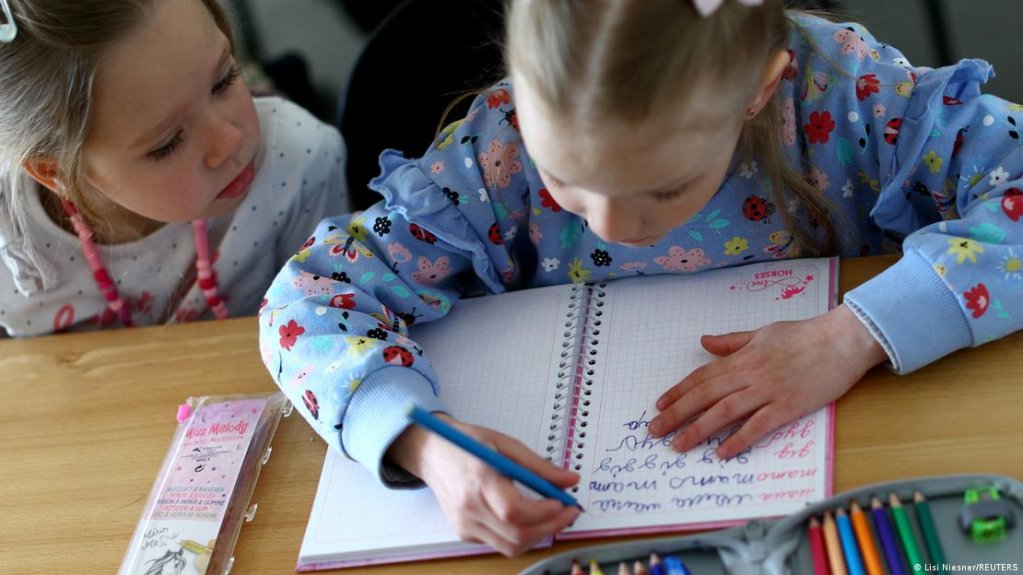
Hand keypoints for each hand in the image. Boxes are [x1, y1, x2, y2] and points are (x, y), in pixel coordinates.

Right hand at [387, 415, 579, 555]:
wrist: (430, 453)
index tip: (564, 501)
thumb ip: (538, 466)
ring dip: (538, 535)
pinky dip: (520, 534)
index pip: (515, 511)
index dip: (545, 512)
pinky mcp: (464, 532)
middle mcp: (469, 507)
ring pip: (511, 546)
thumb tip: (570, 480)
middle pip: (516, 535)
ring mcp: (464, 524)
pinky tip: (527, 517)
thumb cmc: (466, 442)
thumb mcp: (504, 443)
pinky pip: (499, 543)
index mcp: (478, 479)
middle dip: (550, 527)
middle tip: (569, 511)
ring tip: (552, 515)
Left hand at [647, 304, 887, 458]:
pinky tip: (720, 452)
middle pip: (705, 396)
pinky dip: (738, 439)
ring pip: (724, 412)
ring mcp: (768, 391)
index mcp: (742, 357)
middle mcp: (749, 374)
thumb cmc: (804, 335)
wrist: (842, 339)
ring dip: (697, 429)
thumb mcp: (762, 332)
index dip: (678, 392)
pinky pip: (758, 425)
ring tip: (677, 445)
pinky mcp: (788, 406)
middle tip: (655, 431)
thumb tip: (703, 342)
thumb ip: (732, 342)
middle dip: (677, 413)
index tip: (659, 406)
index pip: (702, 377)